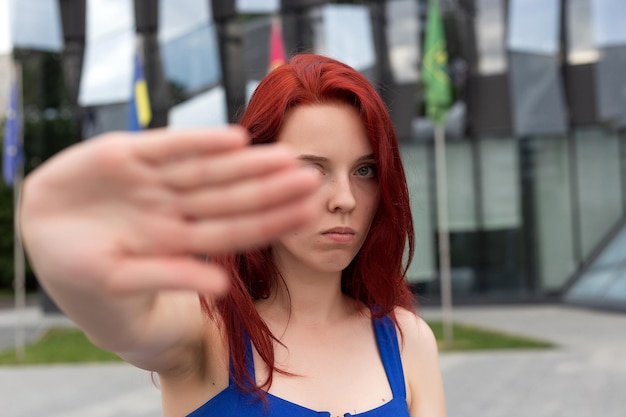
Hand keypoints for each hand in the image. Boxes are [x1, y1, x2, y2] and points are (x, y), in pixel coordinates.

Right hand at [20, 127, 319, 296]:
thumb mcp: (122, 279)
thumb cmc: (85, 271)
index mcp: (178, 240)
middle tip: (313, 176)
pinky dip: (199, 141)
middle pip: (231, 196)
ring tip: (287, 156)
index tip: (308, 211)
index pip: (234, 229)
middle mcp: (173, 207)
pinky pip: (168, 146)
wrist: (41, 235)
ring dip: (247, 164)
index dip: (271, 220)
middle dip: (271, 188)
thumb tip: (222, 284)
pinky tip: (234, 139)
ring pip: (208, 169)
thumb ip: (170, 275)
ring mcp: (153, 180)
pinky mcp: (126, 154)